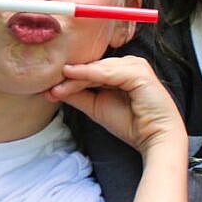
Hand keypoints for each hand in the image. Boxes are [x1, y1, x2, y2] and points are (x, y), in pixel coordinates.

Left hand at [46, 55, 183, 155]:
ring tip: (56, 88)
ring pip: (98, 68)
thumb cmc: (131, 124)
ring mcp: (135, 65)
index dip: (70, 78)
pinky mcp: (139, 72)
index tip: (47, 89)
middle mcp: (128, 63)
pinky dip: (88, 75)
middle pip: (93, 67)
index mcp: (121, 69)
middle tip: (47, 87)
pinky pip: (108, 72)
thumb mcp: (96, 108)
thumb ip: (78, 96)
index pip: (91, 70)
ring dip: (75, 78)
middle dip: (69, 78)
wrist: (154, 138)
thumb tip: (54, 90)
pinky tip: (71, 77)